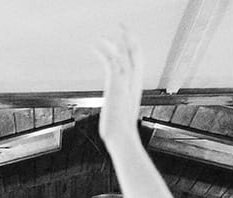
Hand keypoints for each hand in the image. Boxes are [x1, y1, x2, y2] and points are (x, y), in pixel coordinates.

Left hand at [96, 29, 143, 145]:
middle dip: (129, 37)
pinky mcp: (116, 85)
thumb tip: (116, 113)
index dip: (134, 48)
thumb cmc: (120, 132)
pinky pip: (111, 62)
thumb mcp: (121, 115)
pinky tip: (94, 47)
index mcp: (136, 88)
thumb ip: (119, 107)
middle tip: (122, 25)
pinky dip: (102, 52)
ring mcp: (126, 83)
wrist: (121, 137)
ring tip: (104, 35)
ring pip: (124, 54)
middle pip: (136, 53)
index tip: (127, 38)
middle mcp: (134, 83)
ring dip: (114, 42)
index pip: (139, 62)